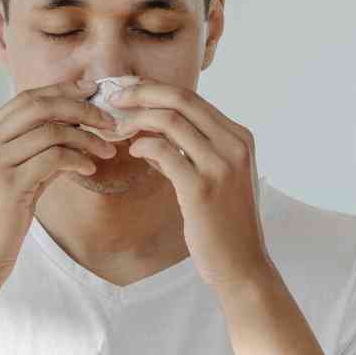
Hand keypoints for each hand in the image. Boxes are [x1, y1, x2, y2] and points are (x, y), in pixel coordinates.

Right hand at [0, 79, 118, 292]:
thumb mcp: (11, 178)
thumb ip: (36, 153)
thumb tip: (74, 133)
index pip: (25, 98)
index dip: (61, 91)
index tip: (90, 91)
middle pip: (37, 106)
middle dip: (79, 108)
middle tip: (107, 121)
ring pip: (50, 131)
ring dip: (86, 138)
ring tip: (106, 150)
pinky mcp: (9, 185)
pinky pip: (53, 158)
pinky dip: (78, 160)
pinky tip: (89, 170)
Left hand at [109, 80, 272, 291]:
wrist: (242, 265)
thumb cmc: (224, 224)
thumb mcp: (216, 178)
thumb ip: (189, 152)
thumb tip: (150, 135)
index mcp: (240, 137)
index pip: (192, 98)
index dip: (155, 89)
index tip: (128, 89)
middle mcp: (235, 145)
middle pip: (181, 99)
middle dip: (141, 92)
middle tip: (114, 98)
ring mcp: (221, 165)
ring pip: (170, 120)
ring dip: (136, 119)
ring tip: (118, 128)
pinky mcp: (202, 188)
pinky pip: (163, 152)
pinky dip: (142, 146)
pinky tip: (133, 152)